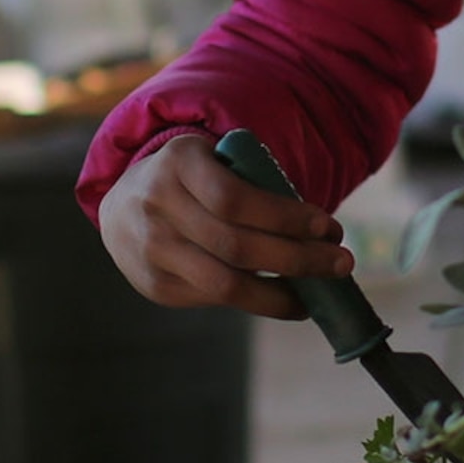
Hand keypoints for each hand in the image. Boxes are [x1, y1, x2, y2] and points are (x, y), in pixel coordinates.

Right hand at [100, 133, 350, 320]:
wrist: (122, 204)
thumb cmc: (191, 181)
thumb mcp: (212, 161)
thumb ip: (253, 182)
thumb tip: (320, 234)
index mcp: (178, 162)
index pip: (236, 199)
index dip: (286, 218)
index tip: (329, 227)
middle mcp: (157, 205)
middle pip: (236, 245)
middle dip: (298, 259)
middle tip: (342, 262)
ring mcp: (151, 250)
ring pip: (225, 284)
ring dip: (281, 294)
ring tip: (317, 292)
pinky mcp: (154, 285)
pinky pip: (213, 298)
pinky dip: (256, 301)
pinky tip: (284, 298)